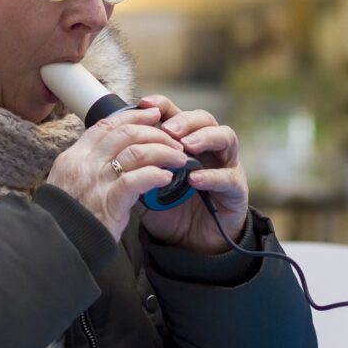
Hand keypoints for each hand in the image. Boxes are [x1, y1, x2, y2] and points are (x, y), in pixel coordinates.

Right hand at [47, 107, 187, 241]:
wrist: (57, 244)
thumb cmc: (67, 217)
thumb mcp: (68, 182)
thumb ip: (89, 166)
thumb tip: (113, 153)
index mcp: (75, 156)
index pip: (106, 125)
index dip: (133, 116)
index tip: (152, 115)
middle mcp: (85, 164)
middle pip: (125, 133)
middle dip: (155, 132)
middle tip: (174, 140)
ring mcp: (96, 182)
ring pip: (135, 152)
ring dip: (162, 152)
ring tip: (178, 158)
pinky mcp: (108, 203)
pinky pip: (137, 180)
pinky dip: (155, 175)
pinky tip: (167, 177)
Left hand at [135, 96, 248, 254]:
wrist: (191, 244)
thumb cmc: (170, 209)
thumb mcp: (146, 188)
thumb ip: (134, 171)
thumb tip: (111, 156)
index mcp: (185, 143)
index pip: (177, 115)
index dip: (163, 105)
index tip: (144, 104)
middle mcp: (208, 149)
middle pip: (204, 119)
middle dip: (186, 120)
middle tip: (168, 129)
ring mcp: (226, 166)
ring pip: (226, 138)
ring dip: (205, 138)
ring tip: (185, 147)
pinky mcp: (236, 190)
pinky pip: (229, 178)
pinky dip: (212, 176)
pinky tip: (195, 179)